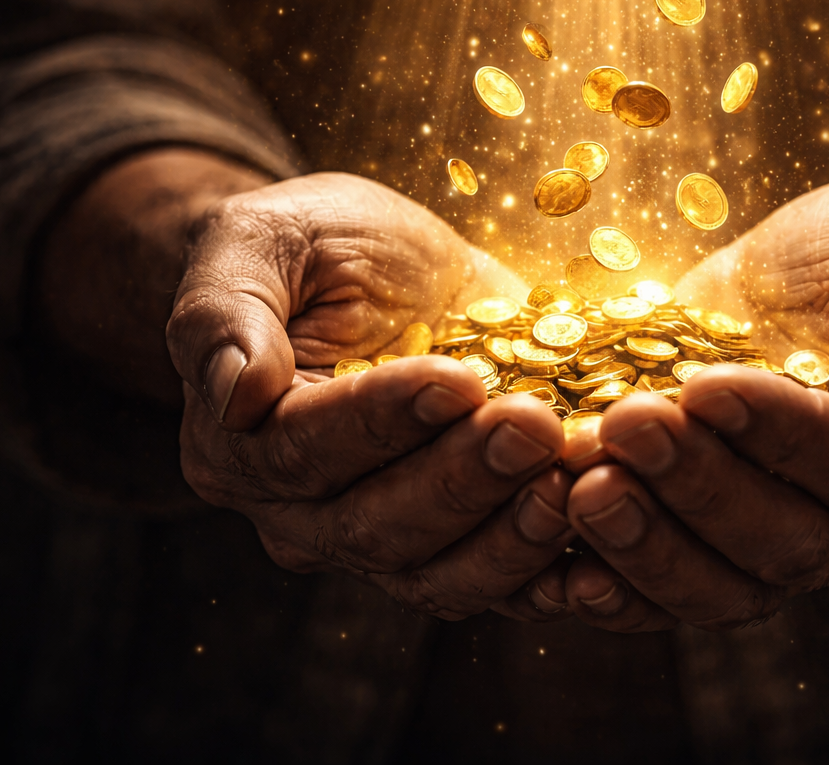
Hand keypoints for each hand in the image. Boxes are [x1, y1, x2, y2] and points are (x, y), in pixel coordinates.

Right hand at [166, 172, 576, 618]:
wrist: (388, 270)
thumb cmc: (315, 244)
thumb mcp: (261, 240)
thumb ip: (226, 310)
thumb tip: (236, 393)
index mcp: (240, 444)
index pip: (306, 450)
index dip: (382, 422)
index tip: (455, 379)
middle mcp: (302, 515)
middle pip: (376, 526)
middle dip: (462, 478)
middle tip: (534, 424)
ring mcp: (383, 543)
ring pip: (441, 573)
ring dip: (511, 536)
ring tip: (571, 478)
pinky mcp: (461, 545)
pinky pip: (502, 588)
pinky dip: (553, 578)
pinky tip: (603, 552)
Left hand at [550, 174, 828, 629]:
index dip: (784, 433)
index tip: (706, 384)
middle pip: (790, 542)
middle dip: (699, 487)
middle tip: (621, 427)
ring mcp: (792, 538)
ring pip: (727, 586)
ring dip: (648, 545)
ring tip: (579, 484)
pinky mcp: (717, 533)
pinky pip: (672, 592)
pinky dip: (620, 588)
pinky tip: (561, 570)